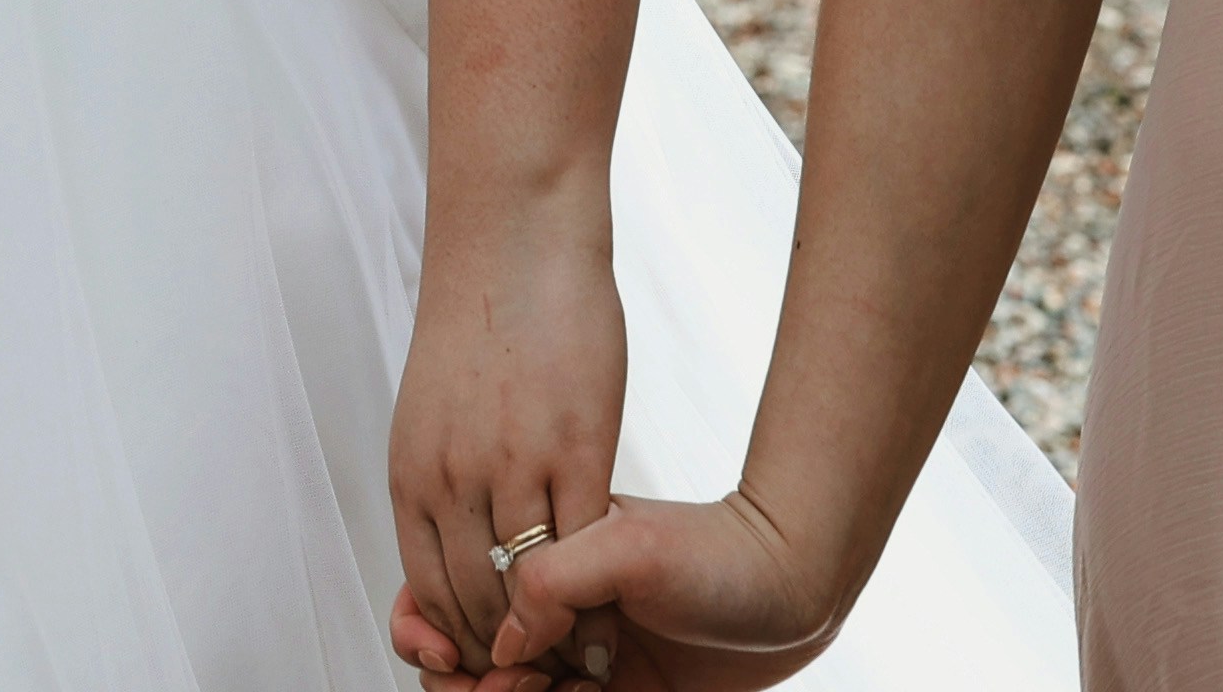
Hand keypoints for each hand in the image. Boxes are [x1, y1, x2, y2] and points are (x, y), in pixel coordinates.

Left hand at [387, 189, 624, 677]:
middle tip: (549, 663)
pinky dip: (599, 587)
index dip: (468, 636)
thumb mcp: (438, 414)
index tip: (501, 652)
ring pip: (533, 586)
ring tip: (585, 642)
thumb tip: (468, 537)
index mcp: (413, 475)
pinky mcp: (579, 445)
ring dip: (559, 626)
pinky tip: (615, 597)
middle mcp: (454, 478)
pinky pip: (586, 546)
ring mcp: (515, 464)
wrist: (514, 236)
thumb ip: (449, 479)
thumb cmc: (485, 321)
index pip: (433, 594)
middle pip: (480, 602)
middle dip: (513, 645)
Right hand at [405, 487, 848, 685]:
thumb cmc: (718, 552)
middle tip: (508, 683)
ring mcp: (581, 661)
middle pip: (464, 663)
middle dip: (463, 681)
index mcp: (536, 562)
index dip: (424, 628)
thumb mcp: (628, 545)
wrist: (799, 589)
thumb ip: (552, 578)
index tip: (440, 652)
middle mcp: (550, 614)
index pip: (445, 597)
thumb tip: (501, 644)